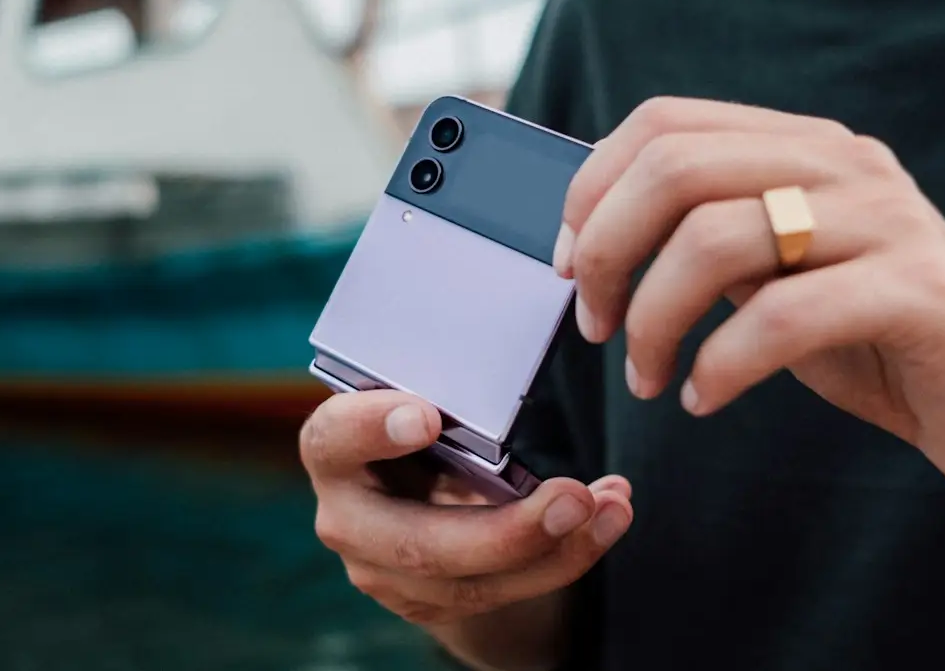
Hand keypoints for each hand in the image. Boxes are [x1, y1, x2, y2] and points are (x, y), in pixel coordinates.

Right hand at [300, 389, 632, 626]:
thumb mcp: (422, 392)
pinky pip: (502, 594)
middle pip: (416, 544)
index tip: (428, 416)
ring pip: (470, 584)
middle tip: (572, 497)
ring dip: (556, 550)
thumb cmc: (423, 414)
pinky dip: (565, 557)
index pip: (335, 439)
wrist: (417, 486)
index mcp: (333, 447)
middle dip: (505, 532)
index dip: (374, 429)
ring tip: (611, 507)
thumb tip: (507, 342)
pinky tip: (608, 519)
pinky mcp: (427, 602)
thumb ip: (444, 385)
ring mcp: (384, 571)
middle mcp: (347, 517)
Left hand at [554, 97, 944, 513]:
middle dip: (606, 251)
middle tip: (594, 323)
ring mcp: (890, 222)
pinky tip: (706, 398)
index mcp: (806, 147)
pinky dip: (720, 365)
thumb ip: (711, 237)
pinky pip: (781, 315)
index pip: (665, 122)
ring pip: (716, 237)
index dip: (593, 187)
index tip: (568, 261)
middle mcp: (848, 165)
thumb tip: (592, 231)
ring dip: (654, 319)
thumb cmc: (879, 344)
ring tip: (650, 376)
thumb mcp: (780, 275)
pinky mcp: (921, 294)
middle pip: (676, 168)